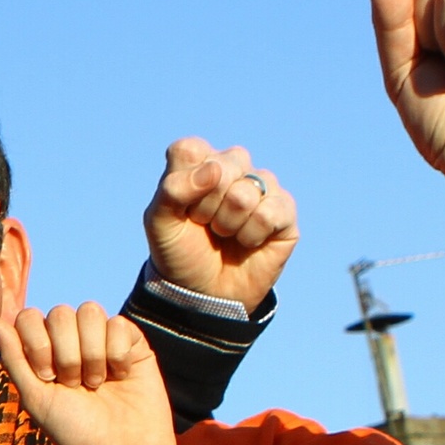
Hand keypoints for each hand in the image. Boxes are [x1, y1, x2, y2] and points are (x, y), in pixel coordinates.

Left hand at [0, 305, 176, 444]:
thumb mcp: (35, 397)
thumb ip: (13, 357)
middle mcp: (71, 340)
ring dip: (92, 352)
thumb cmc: (75, 431)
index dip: (37, 344)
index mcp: (43, 351)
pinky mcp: (133, 342)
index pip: (30, 317)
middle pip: (60, 313)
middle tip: (74, 385)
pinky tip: (121, 376)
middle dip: (66, 353)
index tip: (47, 378)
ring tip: (97, 384)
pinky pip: (119, 323)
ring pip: (90, 311)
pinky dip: (117, 353)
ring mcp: (102, 339)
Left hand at [143, 138, 294, 306]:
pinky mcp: (284, 210)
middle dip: (205, 207)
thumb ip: (173, 190)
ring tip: (224, 234)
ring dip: (227, 224)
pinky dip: (251, 235)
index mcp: (199, 162)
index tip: (181, 208)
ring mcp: (262, 187)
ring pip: (245, 193)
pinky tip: (247, 242)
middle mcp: (233, 167)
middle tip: (203, 224)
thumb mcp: (160, 223)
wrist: (201, 293)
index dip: (182, 186)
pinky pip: (270, 212)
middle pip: (221, 168)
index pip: (190, 150)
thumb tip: (216, 170)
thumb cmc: (180, 252)